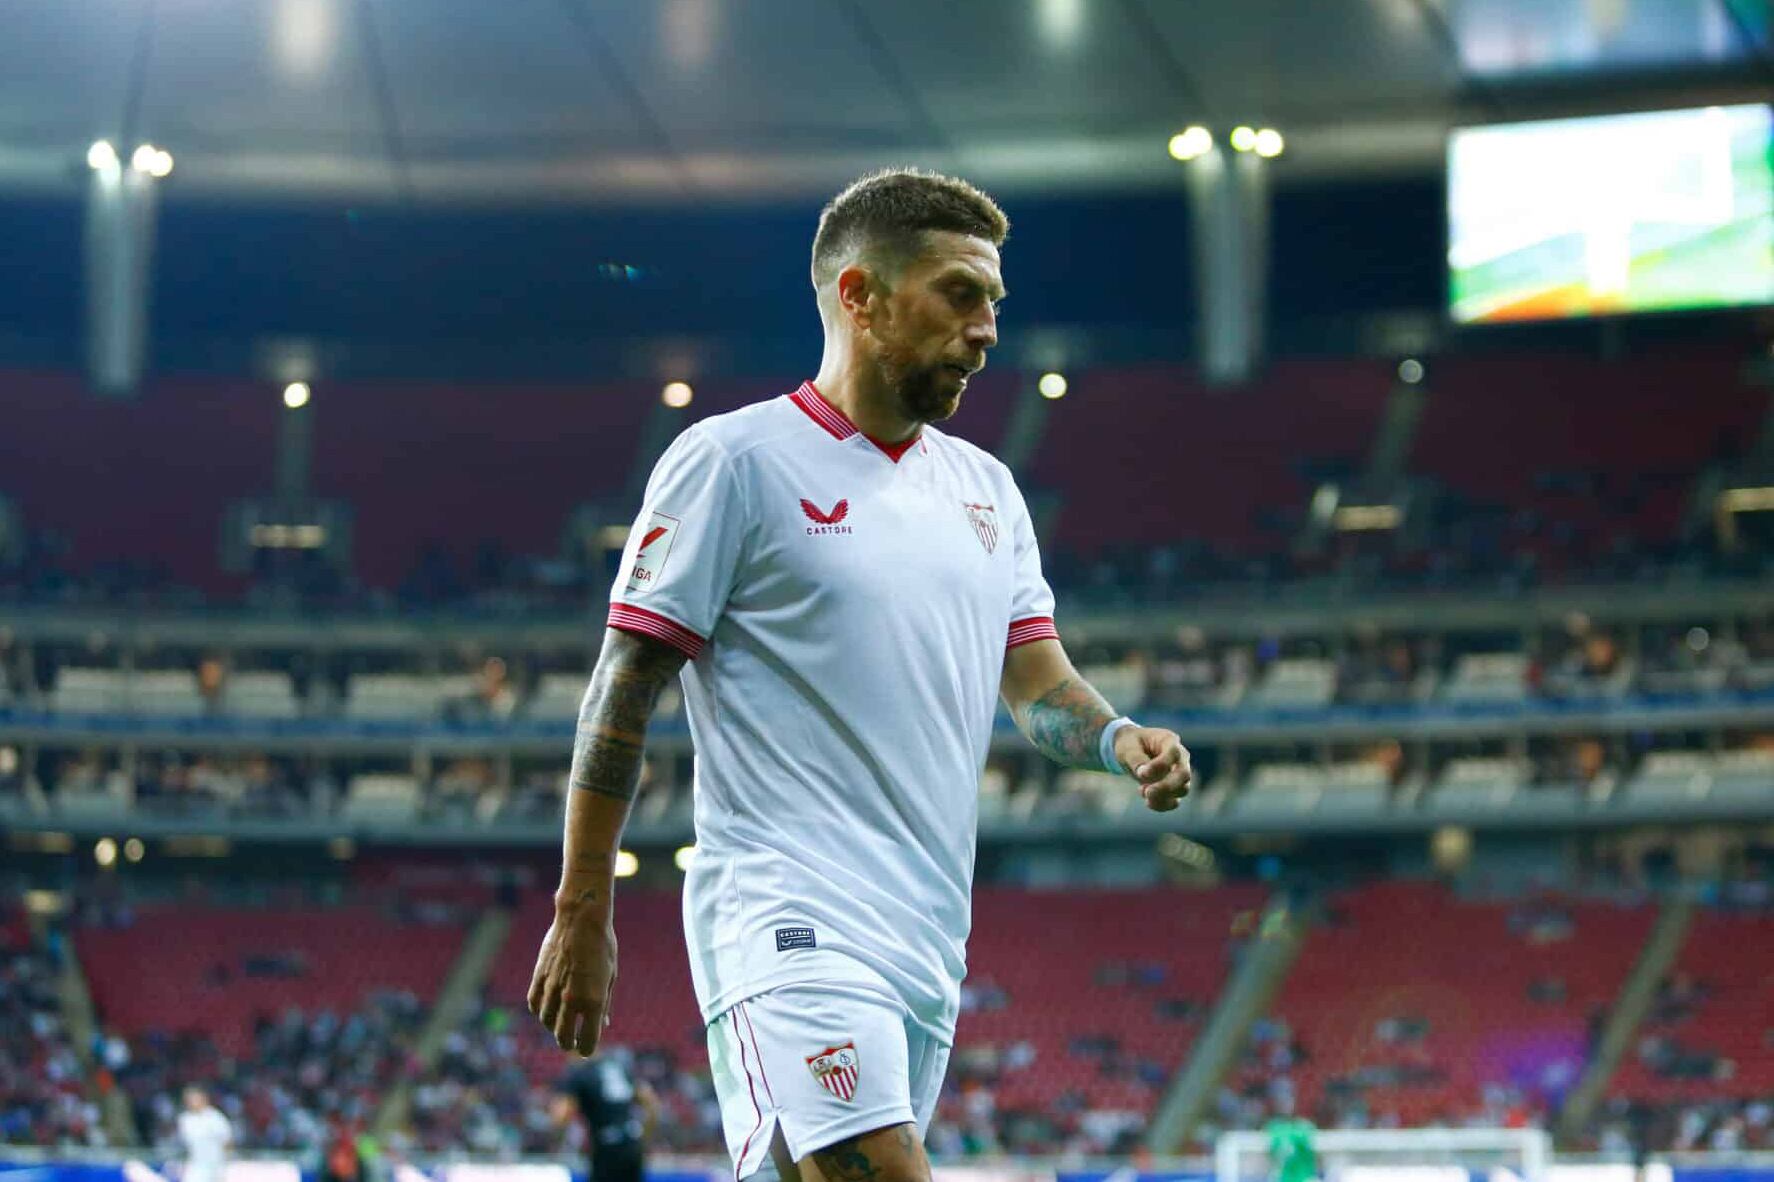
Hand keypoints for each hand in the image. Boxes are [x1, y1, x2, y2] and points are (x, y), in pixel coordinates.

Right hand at [527, 898, 617, 1055]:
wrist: (581, 919)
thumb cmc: (602, 945)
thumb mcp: (611, 975)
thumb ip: (605, 1003)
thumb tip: (602, 1024)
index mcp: (593, 1001)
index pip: (587, 1042)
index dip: (587, 1049)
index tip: (587, 1047)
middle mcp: (570, 1000)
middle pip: (563, 1038)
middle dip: (568, 1044)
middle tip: (571, 1043)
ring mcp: (552, 990)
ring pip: (546, 1023)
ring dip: (554, 1027)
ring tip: (561, 1022)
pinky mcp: (539, 978)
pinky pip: (535, 1005)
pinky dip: (540, 1011)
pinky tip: (548, 1008)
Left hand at [1114, 726, 1191, 810]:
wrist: (1131, 750)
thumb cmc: (1130, 744)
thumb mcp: (1127, 748)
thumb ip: (1136, 759)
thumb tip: (1144, 776)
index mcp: (1169, 740)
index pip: (1174, 753)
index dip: (1160, 766)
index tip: (1141, 773)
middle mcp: (1180, 757)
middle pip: (1184, 774)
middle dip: (1166, 786)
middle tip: (1147, 792)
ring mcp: (1179, 774)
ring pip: (1182, 790)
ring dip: (1163, 796)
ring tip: (1142, 791)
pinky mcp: (1174, 788)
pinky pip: (1175, 801)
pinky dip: (1162, 805)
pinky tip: (1148, 802)